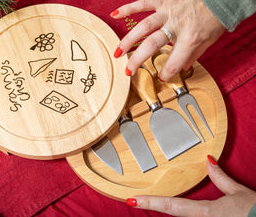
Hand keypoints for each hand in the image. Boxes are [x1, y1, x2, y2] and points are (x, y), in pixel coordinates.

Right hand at [111, 0, 225, 80]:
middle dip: (137, 60)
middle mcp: (176, 26)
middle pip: (152, 45)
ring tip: (117, 51)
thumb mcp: (211, 39)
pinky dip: (128, 8)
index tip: (161, 77)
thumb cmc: (218, 14)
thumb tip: (184, 67)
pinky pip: (143, 3)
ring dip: (128, 40)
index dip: (167, 73)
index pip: (174, 62)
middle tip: (127, 70)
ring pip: (143, 27)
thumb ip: (195, 54)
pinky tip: (115, 14)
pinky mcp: (165, 0)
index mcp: (190, 38)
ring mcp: (168, 12)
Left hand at [126, 155, 255, 216]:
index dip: (151, 202)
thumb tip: (209, 161)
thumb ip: (221, 177)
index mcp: (206, 213)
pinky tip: (173, 206)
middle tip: (137, 200)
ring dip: (168, 209)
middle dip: (155, 208)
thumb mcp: (238, 193)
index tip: (133, 199)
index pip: (172, 206)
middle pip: (173, 215)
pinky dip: (183, 214)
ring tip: (150, 203)